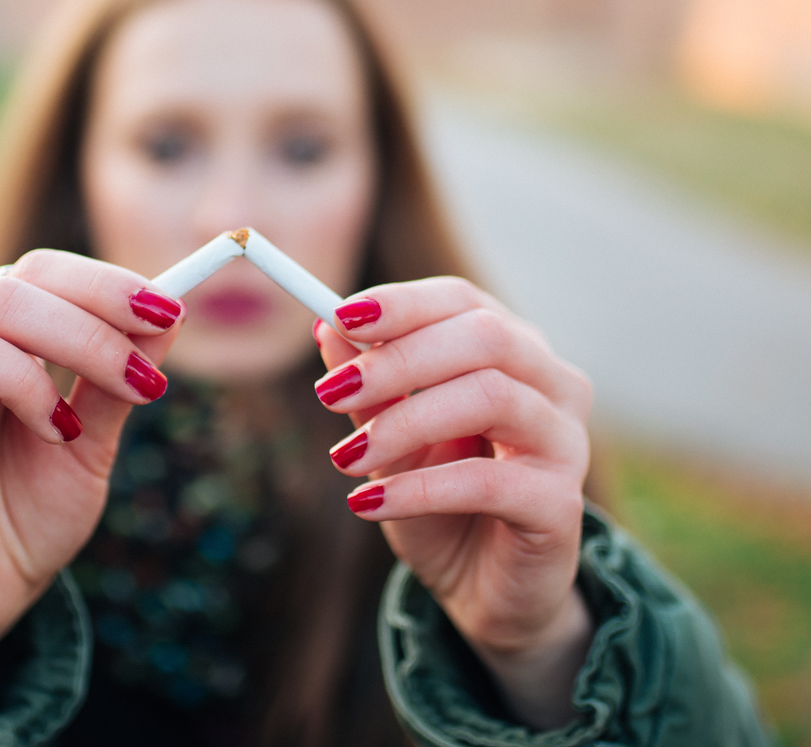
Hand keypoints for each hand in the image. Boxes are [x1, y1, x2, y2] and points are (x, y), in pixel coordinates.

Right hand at [0, 250, 184, 710]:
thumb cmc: (38, 508)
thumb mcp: (94, 445)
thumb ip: (118, 383)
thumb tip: (170, 314)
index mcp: (9, 341)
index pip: (43, 273)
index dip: (104, 285)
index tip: (166, 313)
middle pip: (4, 292)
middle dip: (84, 333)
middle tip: (137, 386)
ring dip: (20, 376)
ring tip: (58, 431)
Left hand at [312, 277, 593, 728]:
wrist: (480, 591)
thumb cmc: (438, 503)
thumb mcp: (390, 440)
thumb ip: (369, 387)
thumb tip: (326, 325)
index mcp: (512, 353)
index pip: (463, 301)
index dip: (402, 304)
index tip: (338, 316)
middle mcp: (552, 384)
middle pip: (485, 337)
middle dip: (399, 360)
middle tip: (330, 393)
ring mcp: (565, 441)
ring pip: (493, 397)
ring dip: (405, 422)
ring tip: (344, 458)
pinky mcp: (561, 504)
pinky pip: (489, 480)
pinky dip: (420, 488)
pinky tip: (368, 503)